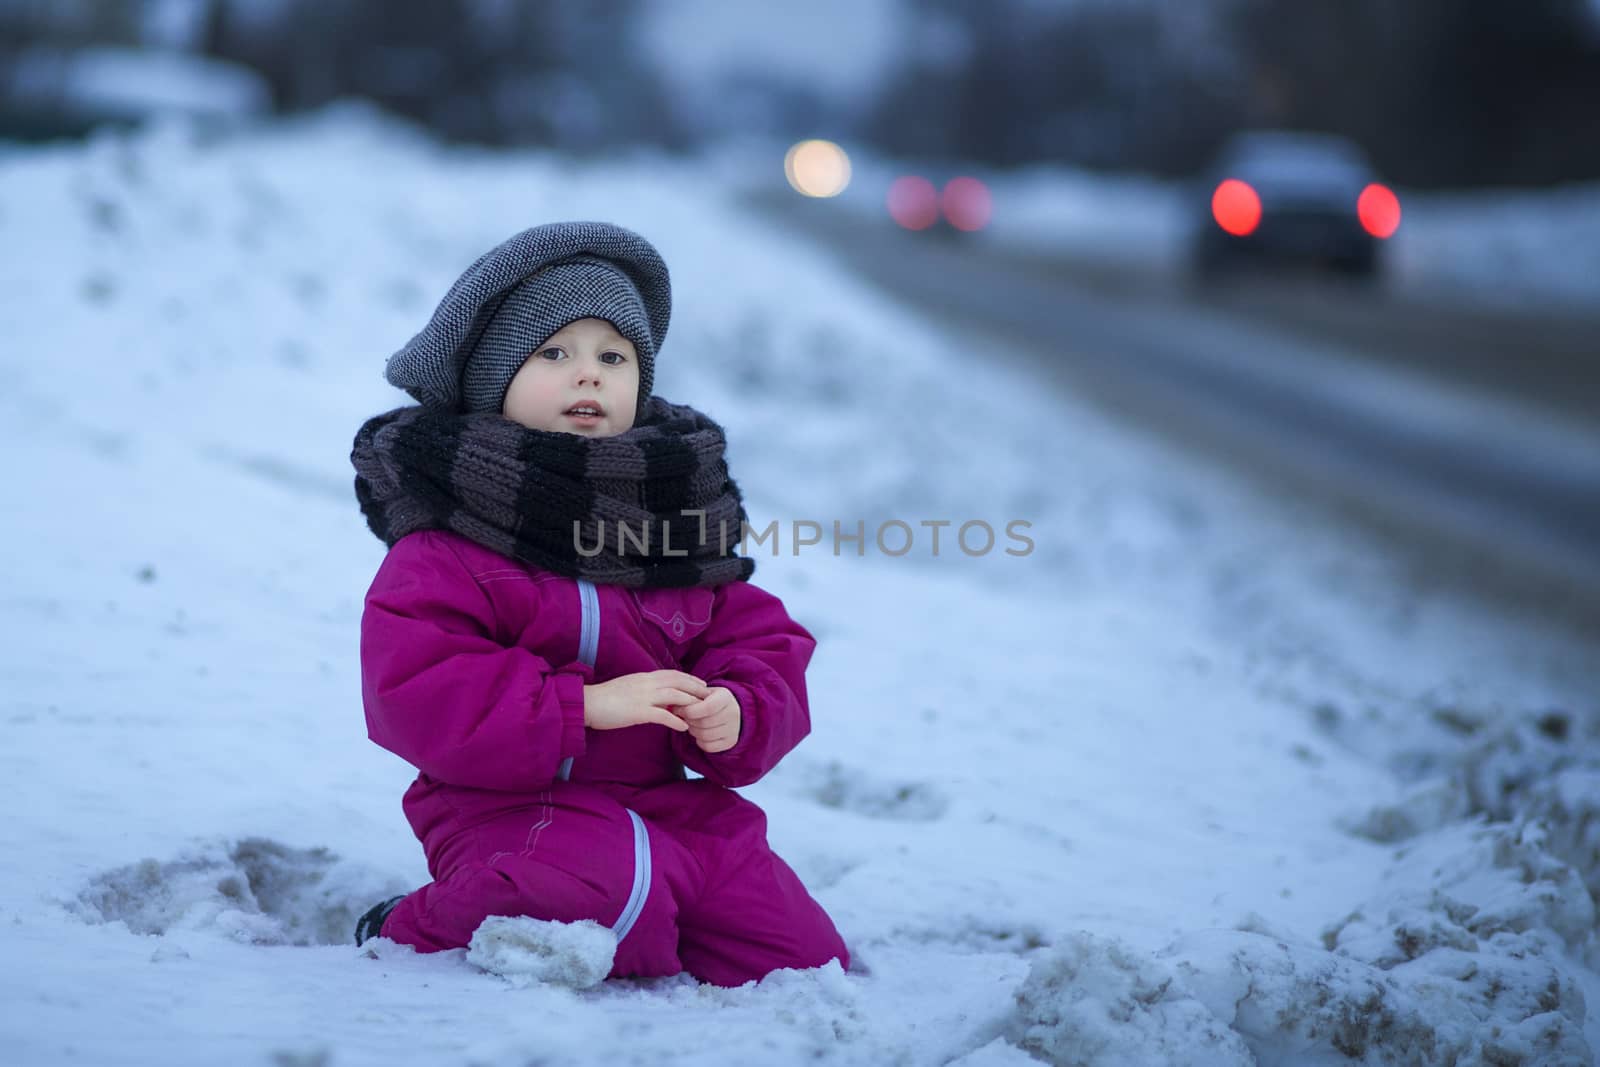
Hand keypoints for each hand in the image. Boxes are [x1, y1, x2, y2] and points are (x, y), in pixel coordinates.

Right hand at [583, 670, 707, 732]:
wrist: (587, 703)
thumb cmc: (605, 698)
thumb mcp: (628, 687)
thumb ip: (643, 689)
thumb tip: (657, 695)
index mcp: (643, 677)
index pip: (672, 674)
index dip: (688, 678)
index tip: (700, 683)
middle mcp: (646, 684)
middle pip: (678, 682)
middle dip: (695, 688)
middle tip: (708, 696)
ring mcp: (643, 697)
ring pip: (675, 696)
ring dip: (690, 703)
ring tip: (701, 711)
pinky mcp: (638, 712)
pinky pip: (663, 715)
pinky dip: (676, 721)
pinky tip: (684, 727)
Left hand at [678, 686, 741, 753]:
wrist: (729, 709)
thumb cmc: (709, 699)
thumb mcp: (702, 692)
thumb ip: (688, 696)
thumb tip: (671, 705)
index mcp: (726, 697)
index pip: (707, 707)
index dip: (689, 710)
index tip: (677, 710)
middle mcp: (733, 713)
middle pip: (704, 723)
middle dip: (688, 721)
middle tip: (683, 717)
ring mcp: (734, 729)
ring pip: (705, 736)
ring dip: (693, 731)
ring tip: (691, 724)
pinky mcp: (731, 742)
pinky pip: (709, 747)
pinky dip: (700, 741)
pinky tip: (700, 733)